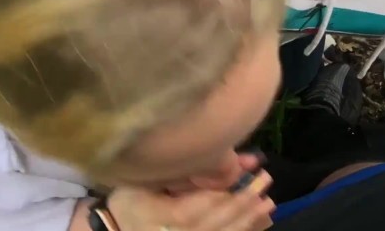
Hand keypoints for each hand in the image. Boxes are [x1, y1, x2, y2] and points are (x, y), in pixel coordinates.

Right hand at [107, 171, 274, 230]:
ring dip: (250, 221)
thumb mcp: (146, 180)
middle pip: (219, 223)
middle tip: (266, 184)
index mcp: (168, 216)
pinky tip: (257, 223)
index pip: (205, 206)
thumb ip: (183, 173)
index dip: (233, 192)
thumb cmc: (130, 201)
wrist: (117, 230)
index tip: (254, 172)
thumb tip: (220, 160)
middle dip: (246, 204)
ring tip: (267, 204)